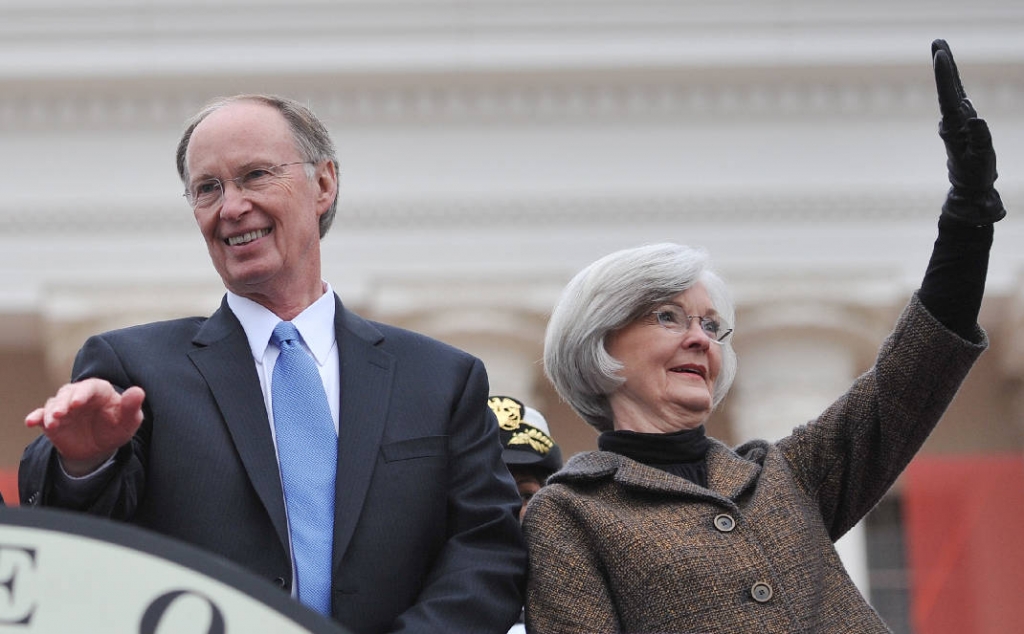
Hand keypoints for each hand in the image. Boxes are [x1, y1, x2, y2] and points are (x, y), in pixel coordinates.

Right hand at [25, 378, 144, 475]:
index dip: (83, 393)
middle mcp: (79, 395)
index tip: (78, 403)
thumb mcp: (129, 421)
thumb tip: (138, 391)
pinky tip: (31, 422)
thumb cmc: (117, 427)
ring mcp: (64, 407)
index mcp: (100, 391)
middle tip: (62, 413)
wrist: (99, 447)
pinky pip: (41, 416)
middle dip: (64, 402)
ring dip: (51, 412)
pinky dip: (36, 417)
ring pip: (54, 404)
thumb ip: (132, 406)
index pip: (91, 387)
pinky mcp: (52, 419)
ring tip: (53, 423)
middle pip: (68, 392)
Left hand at [932, 39, 1005, 224]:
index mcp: (953, 126)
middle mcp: (951, 120)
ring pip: (951, 89)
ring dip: (947, 68)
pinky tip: (950, 70)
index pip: (948, 96)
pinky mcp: (961, 121)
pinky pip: (957, 95)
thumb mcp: (982, 158)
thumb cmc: (975, 172)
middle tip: (937, 42)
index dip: (944, 75)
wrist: (969, 185)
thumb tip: (976, 119)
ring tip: (940, 48)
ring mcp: (955, 120)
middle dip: (943, 64)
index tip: (939, 56)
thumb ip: (981, 139)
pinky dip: (953, 81)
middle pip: (947, 87)